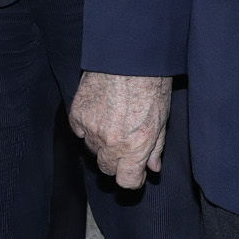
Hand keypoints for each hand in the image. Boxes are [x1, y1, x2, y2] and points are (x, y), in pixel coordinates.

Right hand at [71, 71, 172, 189]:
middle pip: (106, 169)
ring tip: (111, 124)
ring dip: (100, 144)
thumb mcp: (162, 120)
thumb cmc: (150, 85)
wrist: (128, 57)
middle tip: (123, 146)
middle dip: (116, 162)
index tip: (134, 171)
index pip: (126, 181)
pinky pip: (78, 131)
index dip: (132, 179)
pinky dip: (86, 127)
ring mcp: (91, 128)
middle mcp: (110, 142)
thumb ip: (155, 148)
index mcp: (135, 147)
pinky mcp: (76, 113)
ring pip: (91, 150)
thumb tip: (152, 167)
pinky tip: (98, 114)